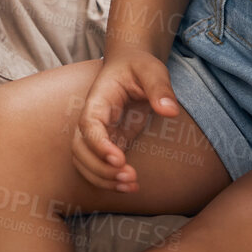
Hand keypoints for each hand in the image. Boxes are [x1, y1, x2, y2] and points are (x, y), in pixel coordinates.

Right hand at [71, 51, 179, 192]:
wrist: (131, 65)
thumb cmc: (139, 65)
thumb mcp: (151, 69)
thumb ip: (159, 87)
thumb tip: (170, 111)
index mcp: (98, 98)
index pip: (88, 125)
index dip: (98, 145)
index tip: (119, 159)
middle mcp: (92, 118)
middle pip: (80, 149)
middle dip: (100, 169)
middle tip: (129, 176)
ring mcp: (98, 133)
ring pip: (84, 163)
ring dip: (103, 180)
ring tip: (132, 185)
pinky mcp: (108, 143)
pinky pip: (99, 167)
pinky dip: (110, 181)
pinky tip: (132, 186)